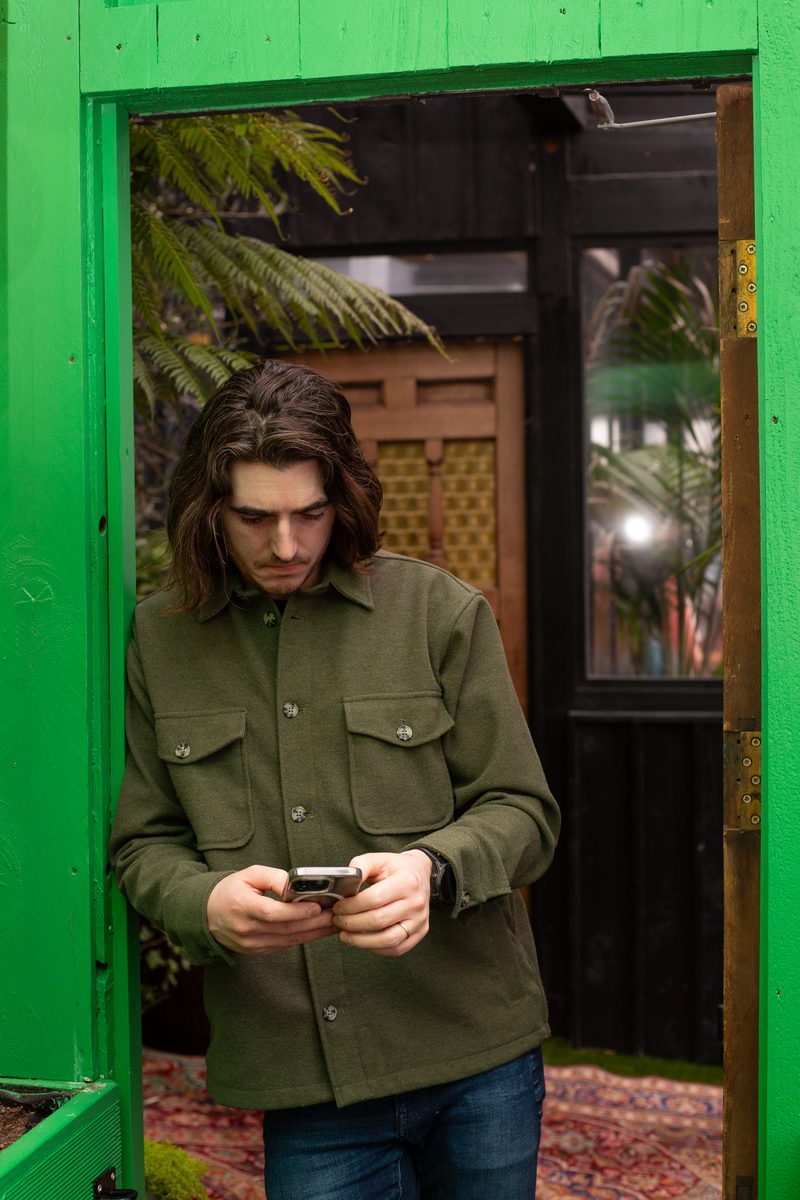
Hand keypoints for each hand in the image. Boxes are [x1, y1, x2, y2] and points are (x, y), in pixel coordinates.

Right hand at [207, 865, 334, 954]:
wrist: (207, 915)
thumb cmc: (230, 890)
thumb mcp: (248, 874)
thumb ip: (273, 878)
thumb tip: (295, 885)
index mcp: (241, 907)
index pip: (272, 913)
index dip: (296, 912)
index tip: (317, 906)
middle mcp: (246, 929)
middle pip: (285, 929)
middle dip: (315, 923)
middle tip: (337, 915)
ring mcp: (251, 944)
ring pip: (288, 941)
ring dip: (313, 933)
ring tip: (334, 923)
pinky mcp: (257, 951)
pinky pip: (284, 946)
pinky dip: (303, 939)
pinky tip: (318, 931)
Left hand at [331, 850, 432, 955]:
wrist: (420, 872)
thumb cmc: (396, 867)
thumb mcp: (379, 858)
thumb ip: (360, 866)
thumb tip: (344, 883)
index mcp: (407, 881)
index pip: (374, 899)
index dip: (352, 906)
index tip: (338, 907)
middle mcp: (416, 902)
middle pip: (379, 921)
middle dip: (352, 923)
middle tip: (338, 921)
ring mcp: (420, 920)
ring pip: (388, 940)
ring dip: (361, 941)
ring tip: (345, 935)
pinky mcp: (420, 932)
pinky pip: (396, 949)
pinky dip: (376, 948)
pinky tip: (362, 940)